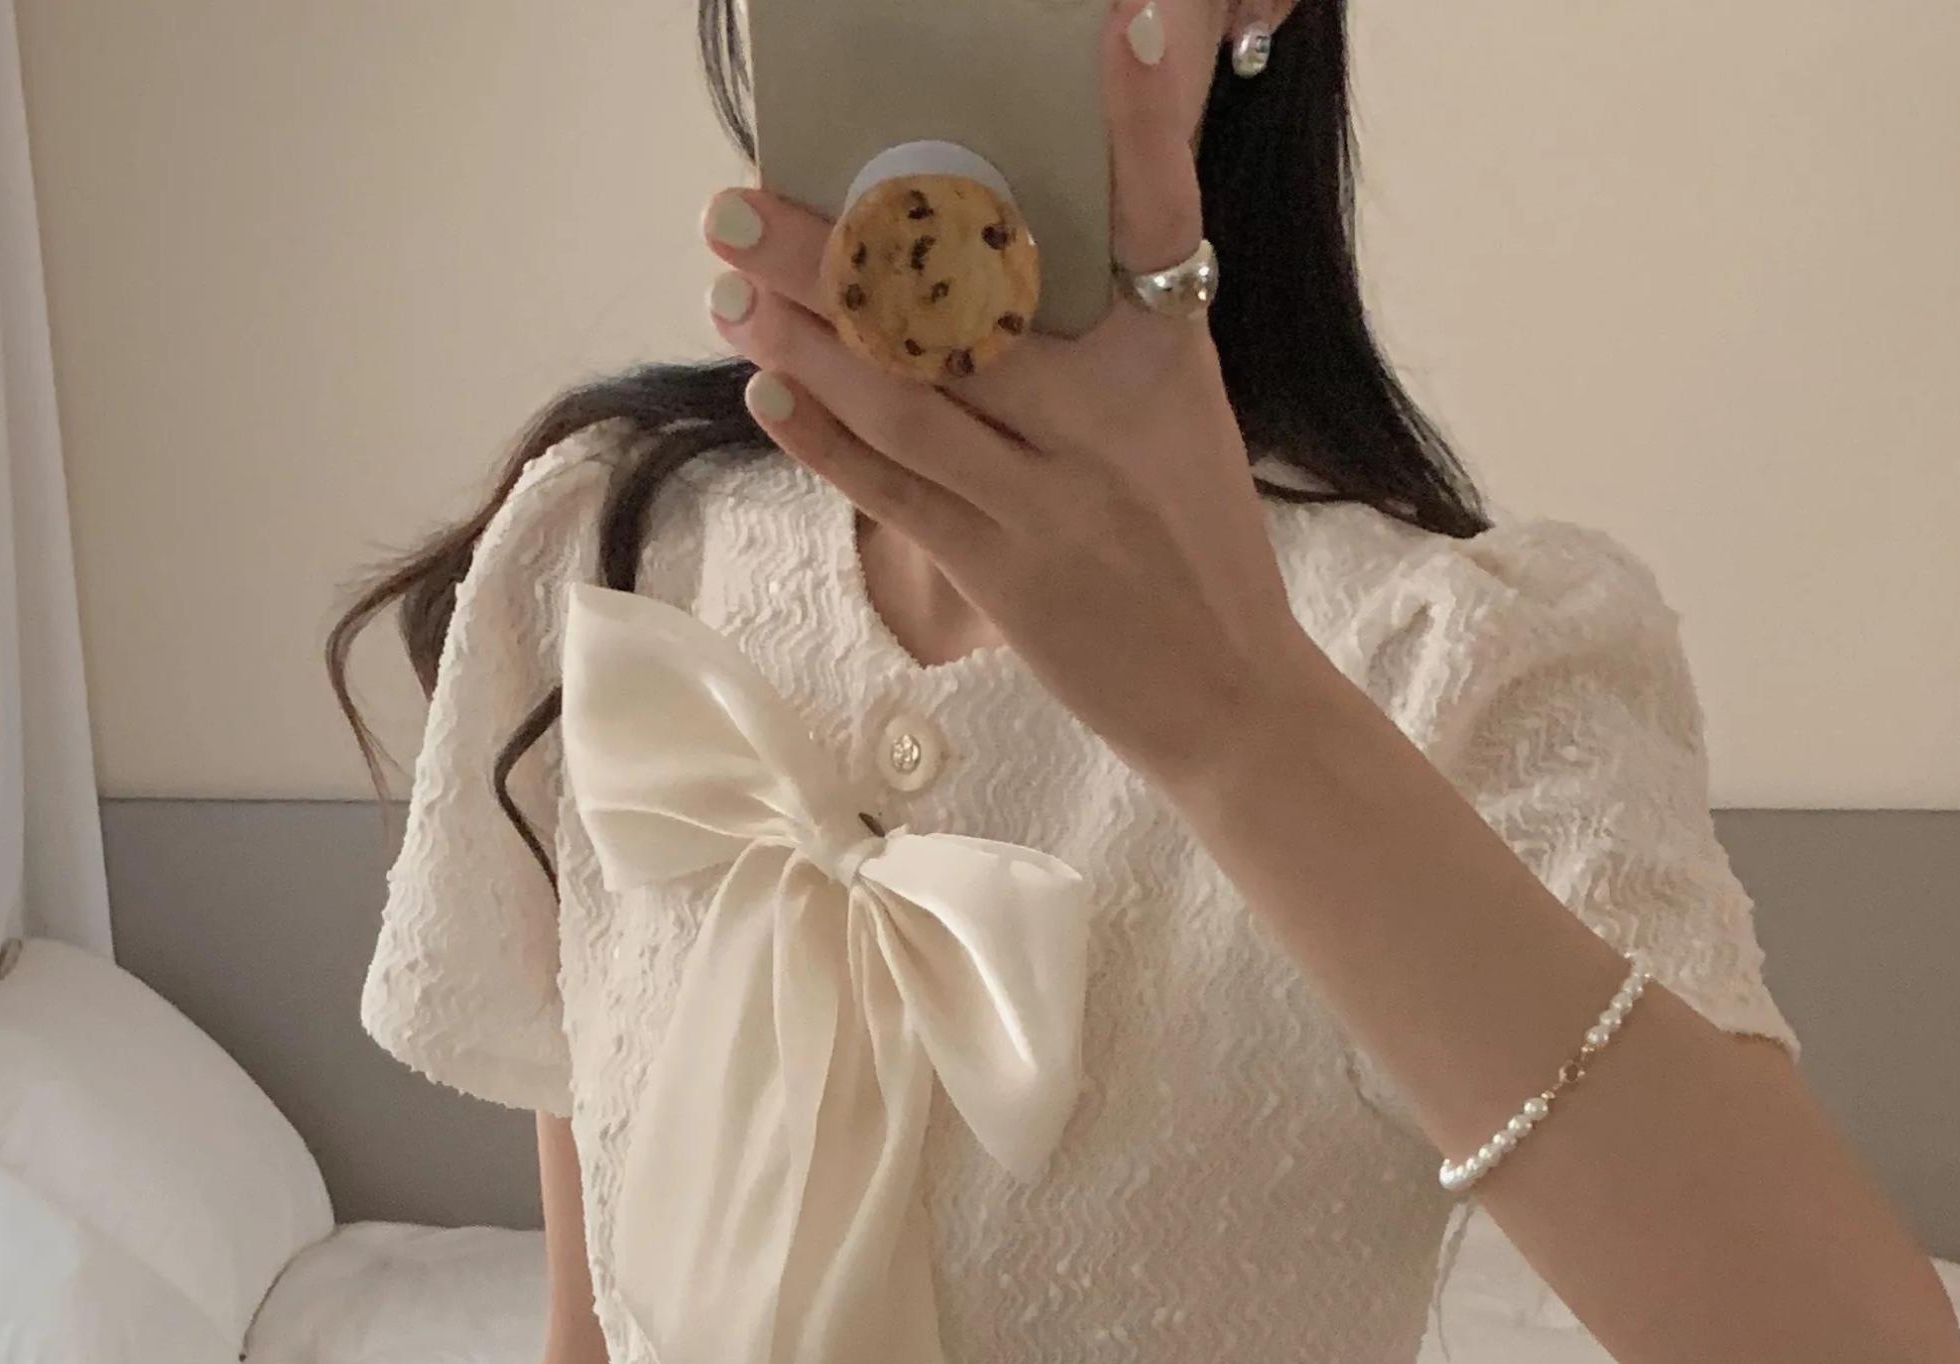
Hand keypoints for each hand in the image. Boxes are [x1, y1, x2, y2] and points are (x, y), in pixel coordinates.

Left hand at [701, 0, 1324, 794]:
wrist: (1231, 699)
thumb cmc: (1196, 545)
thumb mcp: (1183, 412)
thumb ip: (1113, 326)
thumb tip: (1000, 248)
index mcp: (1168, 357)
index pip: (1158, 212)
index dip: (1139, 118)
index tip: (1119, 25)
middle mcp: (1109, 418)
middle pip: (963, 302)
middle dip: (837, 246)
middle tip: (739, 200)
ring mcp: (1053, 501)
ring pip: (908, 395)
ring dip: (803, 337)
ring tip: (728, 287)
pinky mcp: (1009, 578)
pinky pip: (899, 494)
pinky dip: (826, 440)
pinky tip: (766, 391)